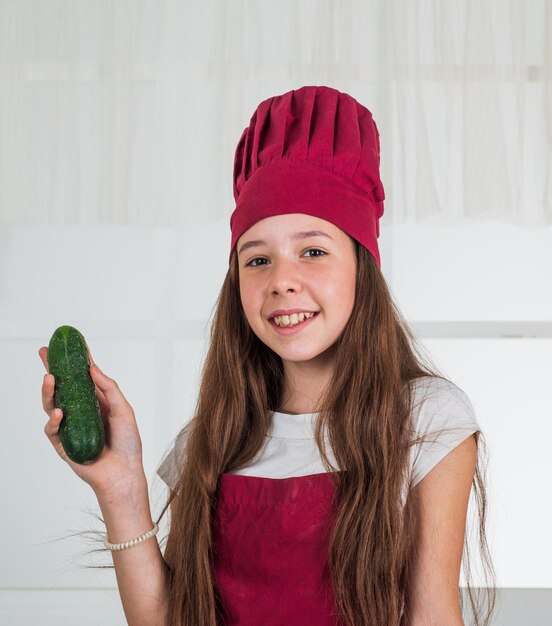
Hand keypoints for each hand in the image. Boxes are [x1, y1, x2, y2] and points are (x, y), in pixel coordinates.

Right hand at [39, 343, 146, 497]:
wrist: (124, 473)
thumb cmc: (128, 442)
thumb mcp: (124, 409)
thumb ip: (109, 388)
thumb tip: (92, 368)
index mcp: (97, 401)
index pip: (82, 378)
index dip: (74, 361)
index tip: (67, 344)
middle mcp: (81, 412)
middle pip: (62, 388)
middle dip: (51, 369)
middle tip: (44, 354)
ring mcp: (71, 427)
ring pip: (52, 405)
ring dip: (49, 391)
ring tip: (49, 378)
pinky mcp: (63, 444)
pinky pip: (53, 430)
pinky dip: (54, 420)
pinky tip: (59, 413)